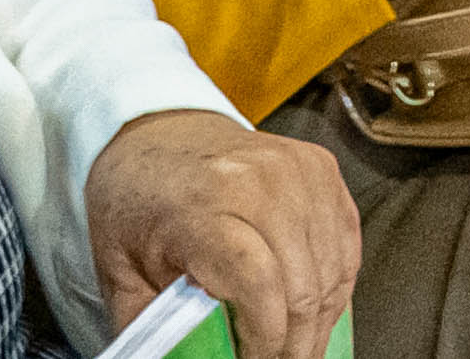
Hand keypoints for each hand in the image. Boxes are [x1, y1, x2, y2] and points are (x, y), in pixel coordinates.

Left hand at [82, 108, 356, 357]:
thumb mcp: (122, 272)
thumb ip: (153, 327)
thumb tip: (181, 358)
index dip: (266, 338)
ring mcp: (297, 170)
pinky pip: (346, 242)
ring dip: (320, 322)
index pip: (259, 283)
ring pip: (333, 270)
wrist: (154, 133)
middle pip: (303, 285)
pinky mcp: (321, 167)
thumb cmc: (136, 201)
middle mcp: (259, 181)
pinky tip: (315, 309)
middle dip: (296, 343)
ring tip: (297, 346)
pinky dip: (336, 286)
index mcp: (203, 205)